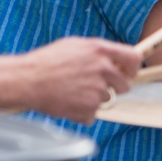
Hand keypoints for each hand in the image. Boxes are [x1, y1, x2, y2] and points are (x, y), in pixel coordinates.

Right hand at [14, 38, 141, 122]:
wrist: (28, 80)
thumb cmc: (48, 61)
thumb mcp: (75, 46)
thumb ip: (98, 51)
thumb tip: (114, 59)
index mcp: (99, 50)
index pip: (133, 58)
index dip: (133, 68)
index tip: (129, 73)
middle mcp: (102, 69)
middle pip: (125, 84)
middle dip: (114, 87)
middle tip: (95, 86)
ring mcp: (96, 89)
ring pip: (106, 100)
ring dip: (94, 99)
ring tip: (73, 91)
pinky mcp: (88, 108)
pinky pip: (93, 115)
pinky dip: (82, 113)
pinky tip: (68, 103)